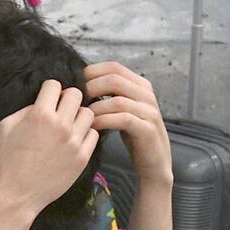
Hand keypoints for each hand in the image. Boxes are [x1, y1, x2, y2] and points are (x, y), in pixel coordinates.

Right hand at [0, 79, 98, 218]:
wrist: (18, 193)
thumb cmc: (9, 159)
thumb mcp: (6, 126)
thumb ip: (25, 109)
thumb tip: (42, 102)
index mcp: (40, 114)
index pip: (55, 85)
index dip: (50, 89)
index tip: (48, 98)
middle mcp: (61, 125)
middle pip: (76, 94)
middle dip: (67, 98)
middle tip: (61, 108)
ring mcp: (74, 142)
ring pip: (88, 113)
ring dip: (78, 115)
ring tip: (69, 125)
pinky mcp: (83, 157)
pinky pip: (93, 134)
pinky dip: (85, 134)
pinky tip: (74, 139)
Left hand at [84, 62, 173, 186]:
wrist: (154, 163)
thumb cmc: (134, 136)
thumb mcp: (123, 110)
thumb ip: (110, 95)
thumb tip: (82, 84)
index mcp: (141, 85)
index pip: (114, 67)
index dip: (92, 71)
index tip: (75, 82)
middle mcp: (147, 95)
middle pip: (114, 79)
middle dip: (91, 87)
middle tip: (76, 100)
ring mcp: (149, 112)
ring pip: (117, 100)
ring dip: (95, 107)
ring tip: (81, 115)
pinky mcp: (147, 129)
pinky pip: (122, 119)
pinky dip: (104, 121)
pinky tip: (92, 126)